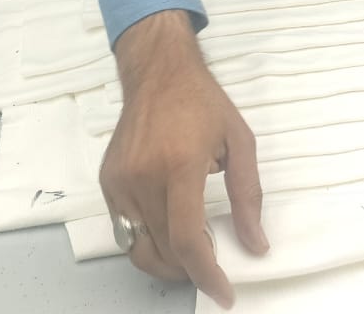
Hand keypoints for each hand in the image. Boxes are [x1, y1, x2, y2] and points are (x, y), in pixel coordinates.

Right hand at [102, 10, 267, 308]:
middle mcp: (143, 177)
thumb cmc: (202, 102)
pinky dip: (149, 240)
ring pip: (141, 247)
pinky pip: (126, 229)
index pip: (186, 238)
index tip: (224, 292)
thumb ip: (248, 196)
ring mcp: (120, 181)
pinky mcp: (108, 182)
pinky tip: (169, 227)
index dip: (206, 274)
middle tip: (215, 268)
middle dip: (192, 271)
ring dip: (169, 261)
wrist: (158, 72)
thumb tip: (255, 244)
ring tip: (193, 254)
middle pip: (164, 250)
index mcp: (179, 165)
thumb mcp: (239, 142)